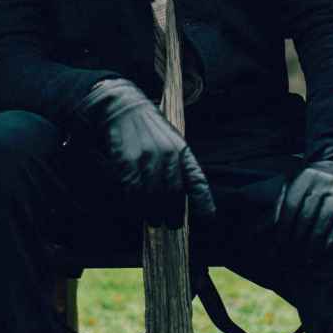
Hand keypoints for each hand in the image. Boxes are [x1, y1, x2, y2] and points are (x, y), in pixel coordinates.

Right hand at [74, 79, 214, 228]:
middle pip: (173, 194)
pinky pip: (133, 190)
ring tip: (153, 220)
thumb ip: (178, 165)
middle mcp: (167, 154)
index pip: (197, 180)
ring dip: (153, 212)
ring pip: (152, 196)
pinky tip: (136, 208)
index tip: (209, 218)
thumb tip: (183, 195)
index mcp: (181, 149)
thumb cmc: (148, 128)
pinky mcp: (127, 160)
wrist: (123, 107)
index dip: (203, 201)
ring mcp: (146, 157)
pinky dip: (135, 203)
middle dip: (172, 213)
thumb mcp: (171, 140)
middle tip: (170, 224)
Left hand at [274, 160, 332, 255]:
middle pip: (307, 214)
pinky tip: (326, 251)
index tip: (279, 246)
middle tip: (291, 258)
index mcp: (302, 177)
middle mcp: (321, 181)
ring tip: (306, 261)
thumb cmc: (311, 185)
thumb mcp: (292, 187)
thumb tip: (255, 232)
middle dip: (297, 238)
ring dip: (315, 242)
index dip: (284, 227)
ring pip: (325, 219)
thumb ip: (277, 208)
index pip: (290, 205)